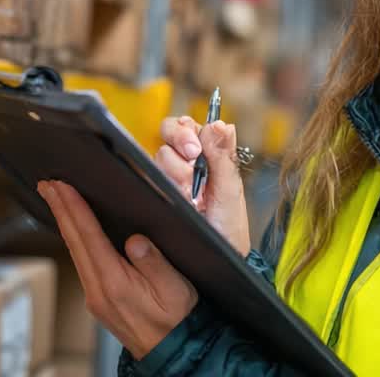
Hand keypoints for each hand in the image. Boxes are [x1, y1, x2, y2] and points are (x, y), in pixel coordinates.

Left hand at [37, 180, 197, 358]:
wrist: (171, 353)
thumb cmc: (177, 321)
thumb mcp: (176, 290)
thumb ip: (155, 264)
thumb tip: (135, 240)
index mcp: (116, 284)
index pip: (89, 237)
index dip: (74, 208)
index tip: (62, 187)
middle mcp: (98, 290)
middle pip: (73, 240)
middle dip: (60, 209)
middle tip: (47, 184)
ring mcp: (95, 295)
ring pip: (74, 250)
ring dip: (64, 221)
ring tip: (55, 198)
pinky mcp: (97, 298)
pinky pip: (80, 261)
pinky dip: (73, 238)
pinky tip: (73, 228)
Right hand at [156, 116, 251, 256]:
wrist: (217, 256)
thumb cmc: (228, 227)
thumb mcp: (230, 191)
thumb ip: (224, 155)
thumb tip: (222, 123)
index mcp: (206, 154)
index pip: (187, 124)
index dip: (187, 130)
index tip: (196, 148)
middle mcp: (184, 161)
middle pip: (168, 131)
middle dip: (180, 141)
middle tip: (192, 157)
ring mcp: (169, 176)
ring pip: (160, 155)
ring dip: (178, 172)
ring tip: (193, 195)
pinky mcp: (156, 191)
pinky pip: (148, 176)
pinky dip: (164, 186)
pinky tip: (181, 200)